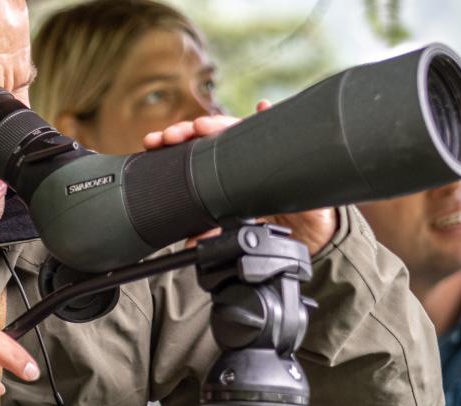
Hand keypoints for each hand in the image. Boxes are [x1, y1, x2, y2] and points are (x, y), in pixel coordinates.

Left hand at [152, 101, 339, 255]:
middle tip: (171, 135)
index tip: (153, 142)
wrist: (307, 223)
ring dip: (218, 122)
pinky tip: (262, 107)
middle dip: (186, 130)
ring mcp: (260, 146)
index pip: (192, 148)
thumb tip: (190, 243)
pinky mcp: (285, 147)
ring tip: (202, 125)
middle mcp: (237, 151)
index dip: (172, 142)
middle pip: (208, 133)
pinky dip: (269, 114)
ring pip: (235, 126)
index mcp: (220, 165)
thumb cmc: (269, 215)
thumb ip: (214, 230)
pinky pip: (280, 126)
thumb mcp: (238, 225)